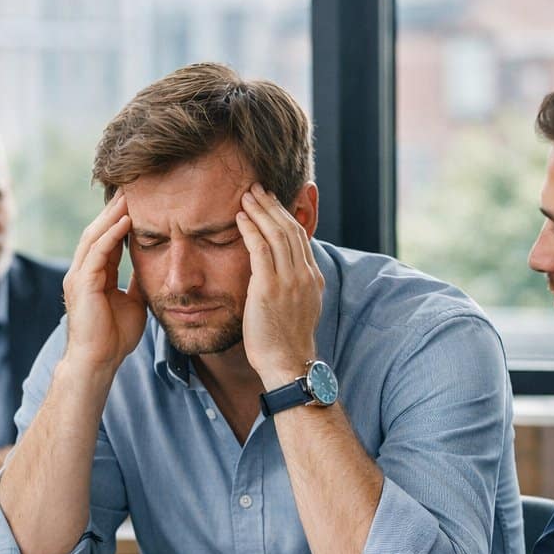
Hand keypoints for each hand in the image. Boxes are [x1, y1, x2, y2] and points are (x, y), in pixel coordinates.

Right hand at [62, 192, 145, 372]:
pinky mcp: (82, 284)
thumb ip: (138, 281)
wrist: (98, 362)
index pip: (106, 239)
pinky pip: (96, 252)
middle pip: (97, 231)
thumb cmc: (114, 338)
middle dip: (114, 209)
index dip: (120, 219)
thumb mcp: (134, 302)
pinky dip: (111, 235)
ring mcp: (78, 276)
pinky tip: (126, 221)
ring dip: (112, 215)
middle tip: (132, 187)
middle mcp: (82, 271)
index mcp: (93, 275)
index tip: (137, 201)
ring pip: (94, 236)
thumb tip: (153, 264)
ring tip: (129, 196)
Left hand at [235, 183, 323, 386]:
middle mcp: (305, 275)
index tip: (271, 201)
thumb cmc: (284, 342)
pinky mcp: (269, 289)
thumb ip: (291, 286)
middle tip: (256, 188)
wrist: (287, 365)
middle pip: (290, 228)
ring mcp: (289, 281)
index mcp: (313, 278)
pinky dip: (250, 230)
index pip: (300, 236)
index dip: (285, 215)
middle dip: (272, 205)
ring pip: (277, 234)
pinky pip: (260, 250)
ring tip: (246, 195)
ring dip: (260, 211)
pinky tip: (240, 218)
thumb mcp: (296, 308)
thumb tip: (279, 273)